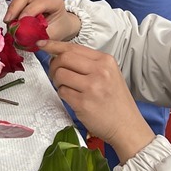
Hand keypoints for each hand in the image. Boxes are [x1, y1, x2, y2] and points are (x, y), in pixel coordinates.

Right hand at [4, 0, 79, 41]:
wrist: (63, 23)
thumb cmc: (59, 28)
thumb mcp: (52, 34)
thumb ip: (37, 35)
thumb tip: (20, 36)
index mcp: (55, 0)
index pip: (38, 3)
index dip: (27, 13)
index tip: (19, 25)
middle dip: (14, 8)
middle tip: (7, 22)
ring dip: (12, 10)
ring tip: (8, 23)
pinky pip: (17, 1)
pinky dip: (13, 11)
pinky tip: (11, 21)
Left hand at [41, 40, 154, 161]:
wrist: (127, 126)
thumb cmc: (116, 100)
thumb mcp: (109, 74)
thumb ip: (88, 63)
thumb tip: (59, 54)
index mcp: (106, 61)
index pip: (74, 47)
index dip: (54, 45)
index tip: (42, 44)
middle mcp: (100, 72)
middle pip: (64, 58)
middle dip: (53, 64)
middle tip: (55, 73)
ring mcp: (91, 88)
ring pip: (60, 74)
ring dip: (56, 80)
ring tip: (64, 86)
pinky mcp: (83, 104)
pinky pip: (62, 92)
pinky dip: (62, 94)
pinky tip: (71, 97)